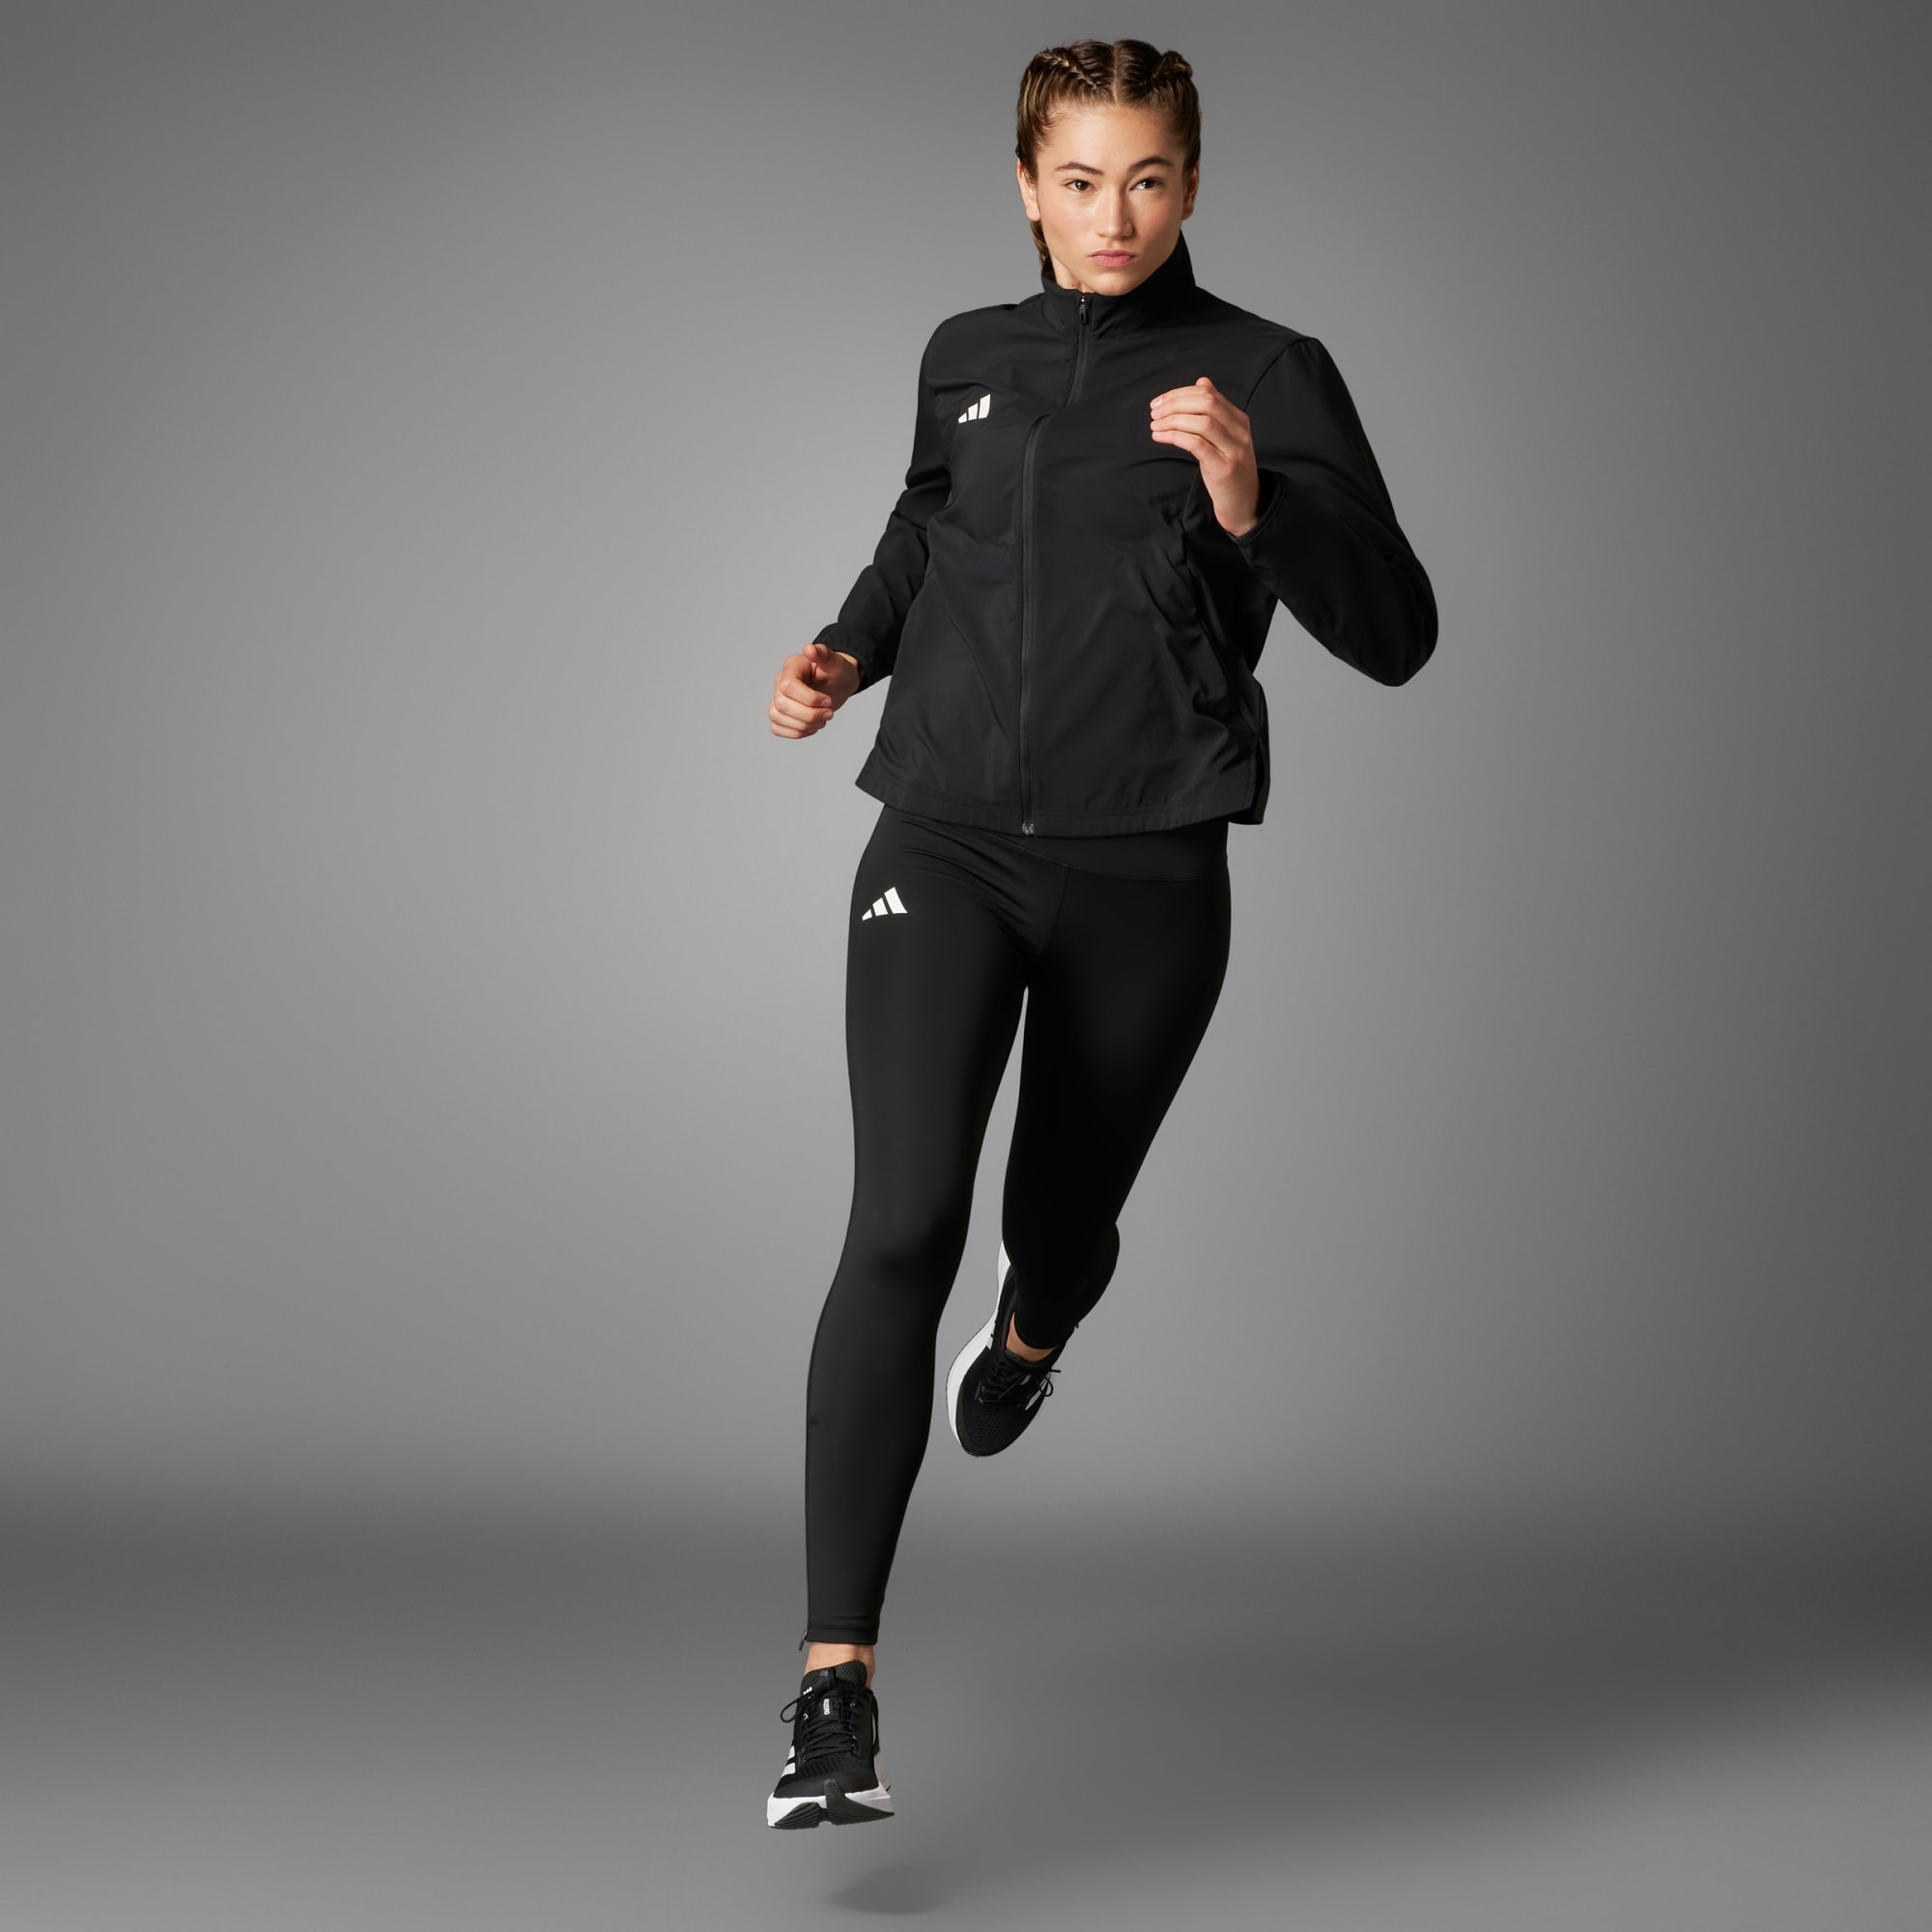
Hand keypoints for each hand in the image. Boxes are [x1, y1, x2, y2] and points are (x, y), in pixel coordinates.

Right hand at [770, 640, 859, 737]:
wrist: (838, 683)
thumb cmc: (837, 671)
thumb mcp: (835, 662)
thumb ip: (823, 654)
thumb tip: (809, 648)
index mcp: (792, 667)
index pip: (788, 686)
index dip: (809, 699)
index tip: (828, 701)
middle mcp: (781, 682)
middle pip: (781, 704)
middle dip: (808, 714)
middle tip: (829, 714)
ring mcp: (779, 698)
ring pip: (776, 717)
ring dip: (802, 725)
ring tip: (821, 721)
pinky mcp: (781, 713)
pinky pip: (776, 727)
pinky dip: (795, 732)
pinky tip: (811, 727)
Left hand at [1149, 375, 1261, 536]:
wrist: (1245, 503)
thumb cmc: (1228, 470)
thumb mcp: (1224, 437)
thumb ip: (1214, 412)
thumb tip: (1202, 382)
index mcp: (1238, 419)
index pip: (1208, 393)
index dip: (1180, 393)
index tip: (1159, 402)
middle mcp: (1239, 431)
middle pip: (1206, 403)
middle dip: (1175, 404)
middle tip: (1154, 412)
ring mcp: (1233, 449)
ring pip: (1202, 422)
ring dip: (1173, 420)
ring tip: (1155, 426)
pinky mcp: (1223, 468)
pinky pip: (1197, 444)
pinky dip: (1175, 437)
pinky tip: (1160, 438)